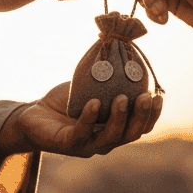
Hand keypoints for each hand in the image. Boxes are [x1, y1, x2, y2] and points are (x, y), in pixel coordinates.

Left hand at [0, 82, 162, 159]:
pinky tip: (93, 103)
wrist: (34, 114)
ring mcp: (88, 146)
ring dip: (119, 118)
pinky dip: (89, 118)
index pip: (141, 126)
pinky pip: (82, 133)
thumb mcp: (91, 88)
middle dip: (141, 116)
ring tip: (122, 98)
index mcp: (115, 128)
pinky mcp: (68, 145)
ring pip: (110, 137)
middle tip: (145, 97)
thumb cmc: (65, 102)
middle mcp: (106, 140)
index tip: (158, 96)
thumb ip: (109, 78)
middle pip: (131, 134)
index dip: (153, 115)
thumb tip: (123, 47)